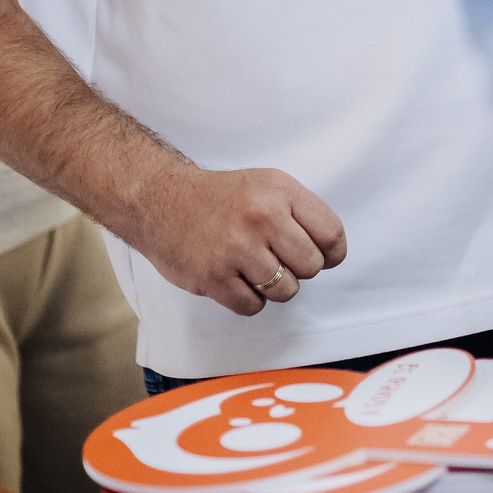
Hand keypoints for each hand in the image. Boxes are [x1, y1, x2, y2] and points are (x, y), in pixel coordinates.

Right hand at [124, 166, 347, 316]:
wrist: (160, 200)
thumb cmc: (221, 198)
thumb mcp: (267, 185)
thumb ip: (301, 213)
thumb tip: (332, 254)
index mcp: (280, 191)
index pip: (331, 234)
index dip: (332, 253)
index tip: (322, 256)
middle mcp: (261, 217)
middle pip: (311, 267)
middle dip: (299, 269)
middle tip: (277, 258)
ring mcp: (236, 248)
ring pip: (285, 291)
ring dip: (274, 287)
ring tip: (254, 268)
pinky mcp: (213, 276)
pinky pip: (253, 306)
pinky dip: (248, 299)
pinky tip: (235, 279)